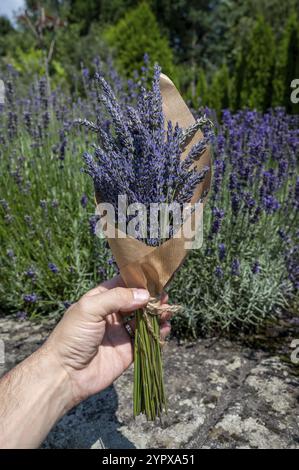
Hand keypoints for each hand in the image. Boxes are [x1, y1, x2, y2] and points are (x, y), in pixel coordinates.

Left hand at [45, 276, 171, 406]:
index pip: (122, 285)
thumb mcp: (90, 308)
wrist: (65, 374)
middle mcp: (111, 315)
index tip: (154, 278)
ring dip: (156, 314)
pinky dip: (157, 333)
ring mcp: (120, 333)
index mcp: (100, 300)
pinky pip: (146, 340)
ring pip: (143, 320)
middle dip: (150, 298)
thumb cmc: (72, 336)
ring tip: (167, 310)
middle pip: (136, 302)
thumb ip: (117, 298)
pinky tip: (164, 328)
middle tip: (164, 296)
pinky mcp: (127, 352)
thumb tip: (144, 295)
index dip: (137, 281)